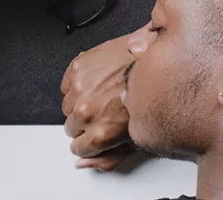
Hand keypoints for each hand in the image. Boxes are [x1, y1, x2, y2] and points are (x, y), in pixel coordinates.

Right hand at [61, 27, 144, 170]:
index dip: (90, 142)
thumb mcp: (138, 139)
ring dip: (80, 102)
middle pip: (71, 127)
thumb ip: (108, 158)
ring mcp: (81, 88)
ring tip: (103, 95)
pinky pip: (66, 84)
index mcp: (100, 133)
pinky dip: (77, 84)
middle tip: (105, 111)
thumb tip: (83, 164)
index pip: (78, 149)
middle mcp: (87, 111)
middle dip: (86, 123)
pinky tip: (98, 82)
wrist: (156, 58)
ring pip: (67, 106)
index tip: (99, 132)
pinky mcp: (78, 67)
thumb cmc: (152, 94)